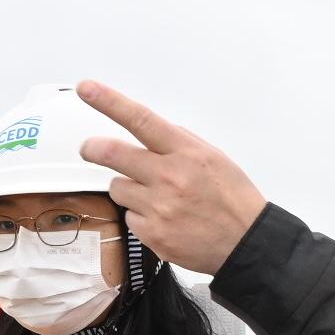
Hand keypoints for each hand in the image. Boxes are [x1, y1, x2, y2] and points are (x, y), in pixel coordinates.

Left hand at [76, 81, 272, 275]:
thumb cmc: (233, 200)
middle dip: (93, 149)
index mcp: (187, 153)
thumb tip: (148, 130)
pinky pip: (129, 216)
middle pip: (112, 154)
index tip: (87, 89)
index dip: (109, 102)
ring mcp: (159, 207)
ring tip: (157, 199)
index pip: (141, 120)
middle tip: (89, 149)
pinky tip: (165, 220)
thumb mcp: (214, 158)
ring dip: (129, 189)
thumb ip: (179, 142)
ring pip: (118, 187)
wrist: (247, 245)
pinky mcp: (152, 234)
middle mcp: (170, 177)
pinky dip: (141, 217)